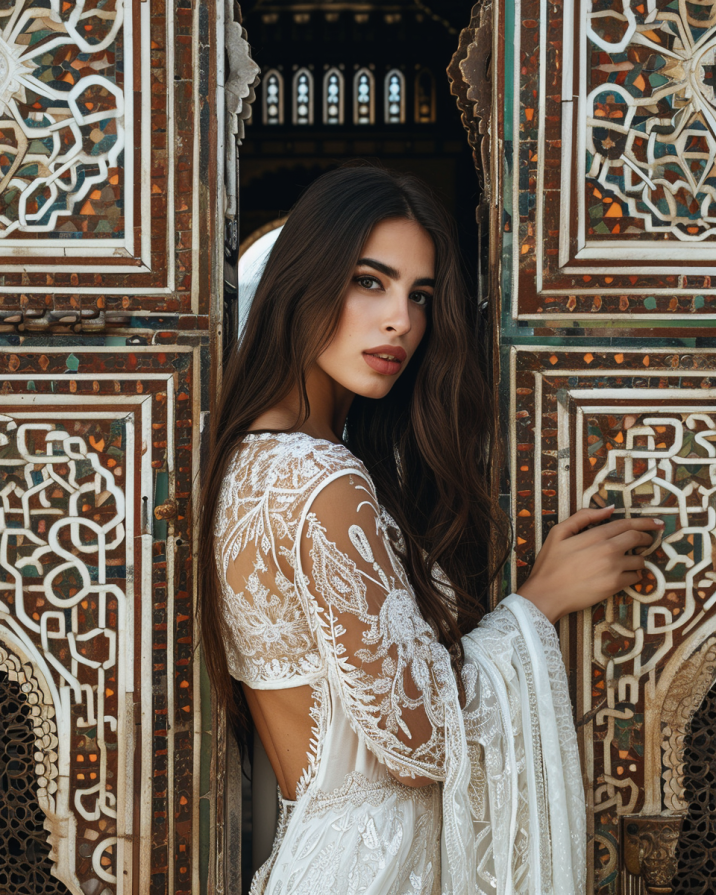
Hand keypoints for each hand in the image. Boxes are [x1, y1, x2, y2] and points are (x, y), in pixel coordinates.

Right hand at [517, 506, 663, 623]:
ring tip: (630, 559)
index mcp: (596, 535)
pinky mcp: (615, 586)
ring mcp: (614, 568)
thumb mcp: (559, 532)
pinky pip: (635, 578)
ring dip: (639, 558)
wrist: (547, 594)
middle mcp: (609, 550)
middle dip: (647, 538)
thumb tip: (608, 509)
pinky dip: (633, 574)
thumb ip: (583, 517)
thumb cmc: (550, 563)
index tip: (658, 523)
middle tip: (648, 540)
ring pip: (640, 560)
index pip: (627, 524)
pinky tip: (624, 574)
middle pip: (638, 539)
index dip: (646, 522)